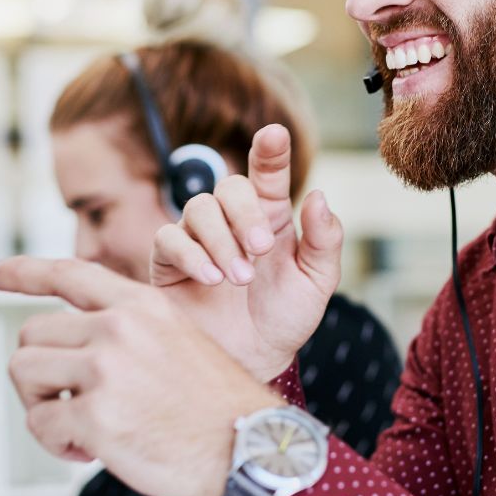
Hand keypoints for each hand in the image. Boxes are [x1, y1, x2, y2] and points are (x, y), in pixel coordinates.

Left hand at [0, 259, 279, 495]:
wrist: (248, 448)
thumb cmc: (211, 404)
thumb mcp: (177, 339)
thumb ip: (125, 330)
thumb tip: (63, 347)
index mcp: (141, 304)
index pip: (66, 272)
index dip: (19, 272)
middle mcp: (119, 327)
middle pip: (31, 335)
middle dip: (39, 373)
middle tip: (68, 402)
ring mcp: (105, 369)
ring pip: (24, 372)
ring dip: (40, 405)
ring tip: (79, 426)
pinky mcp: (95, 416)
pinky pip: (40, 425)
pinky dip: (56, 444)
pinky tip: (92, 451)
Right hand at [151, 124, 343, 381]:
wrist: (252, 362)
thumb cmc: (285, 319)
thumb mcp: (317, 283)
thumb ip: (325, 241)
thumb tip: (318, 196)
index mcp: (271, 216)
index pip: (268, 172)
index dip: (270, 150)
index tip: (275, 134)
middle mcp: (233, 221)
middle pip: (229, 186)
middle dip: (245, 213)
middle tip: (261, 249)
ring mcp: (199, 238)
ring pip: (198, 208)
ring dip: (221, 240)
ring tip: (239, 279)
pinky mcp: (170, 262)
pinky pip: (170, 239)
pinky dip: (192, 255)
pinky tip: (212, 279)